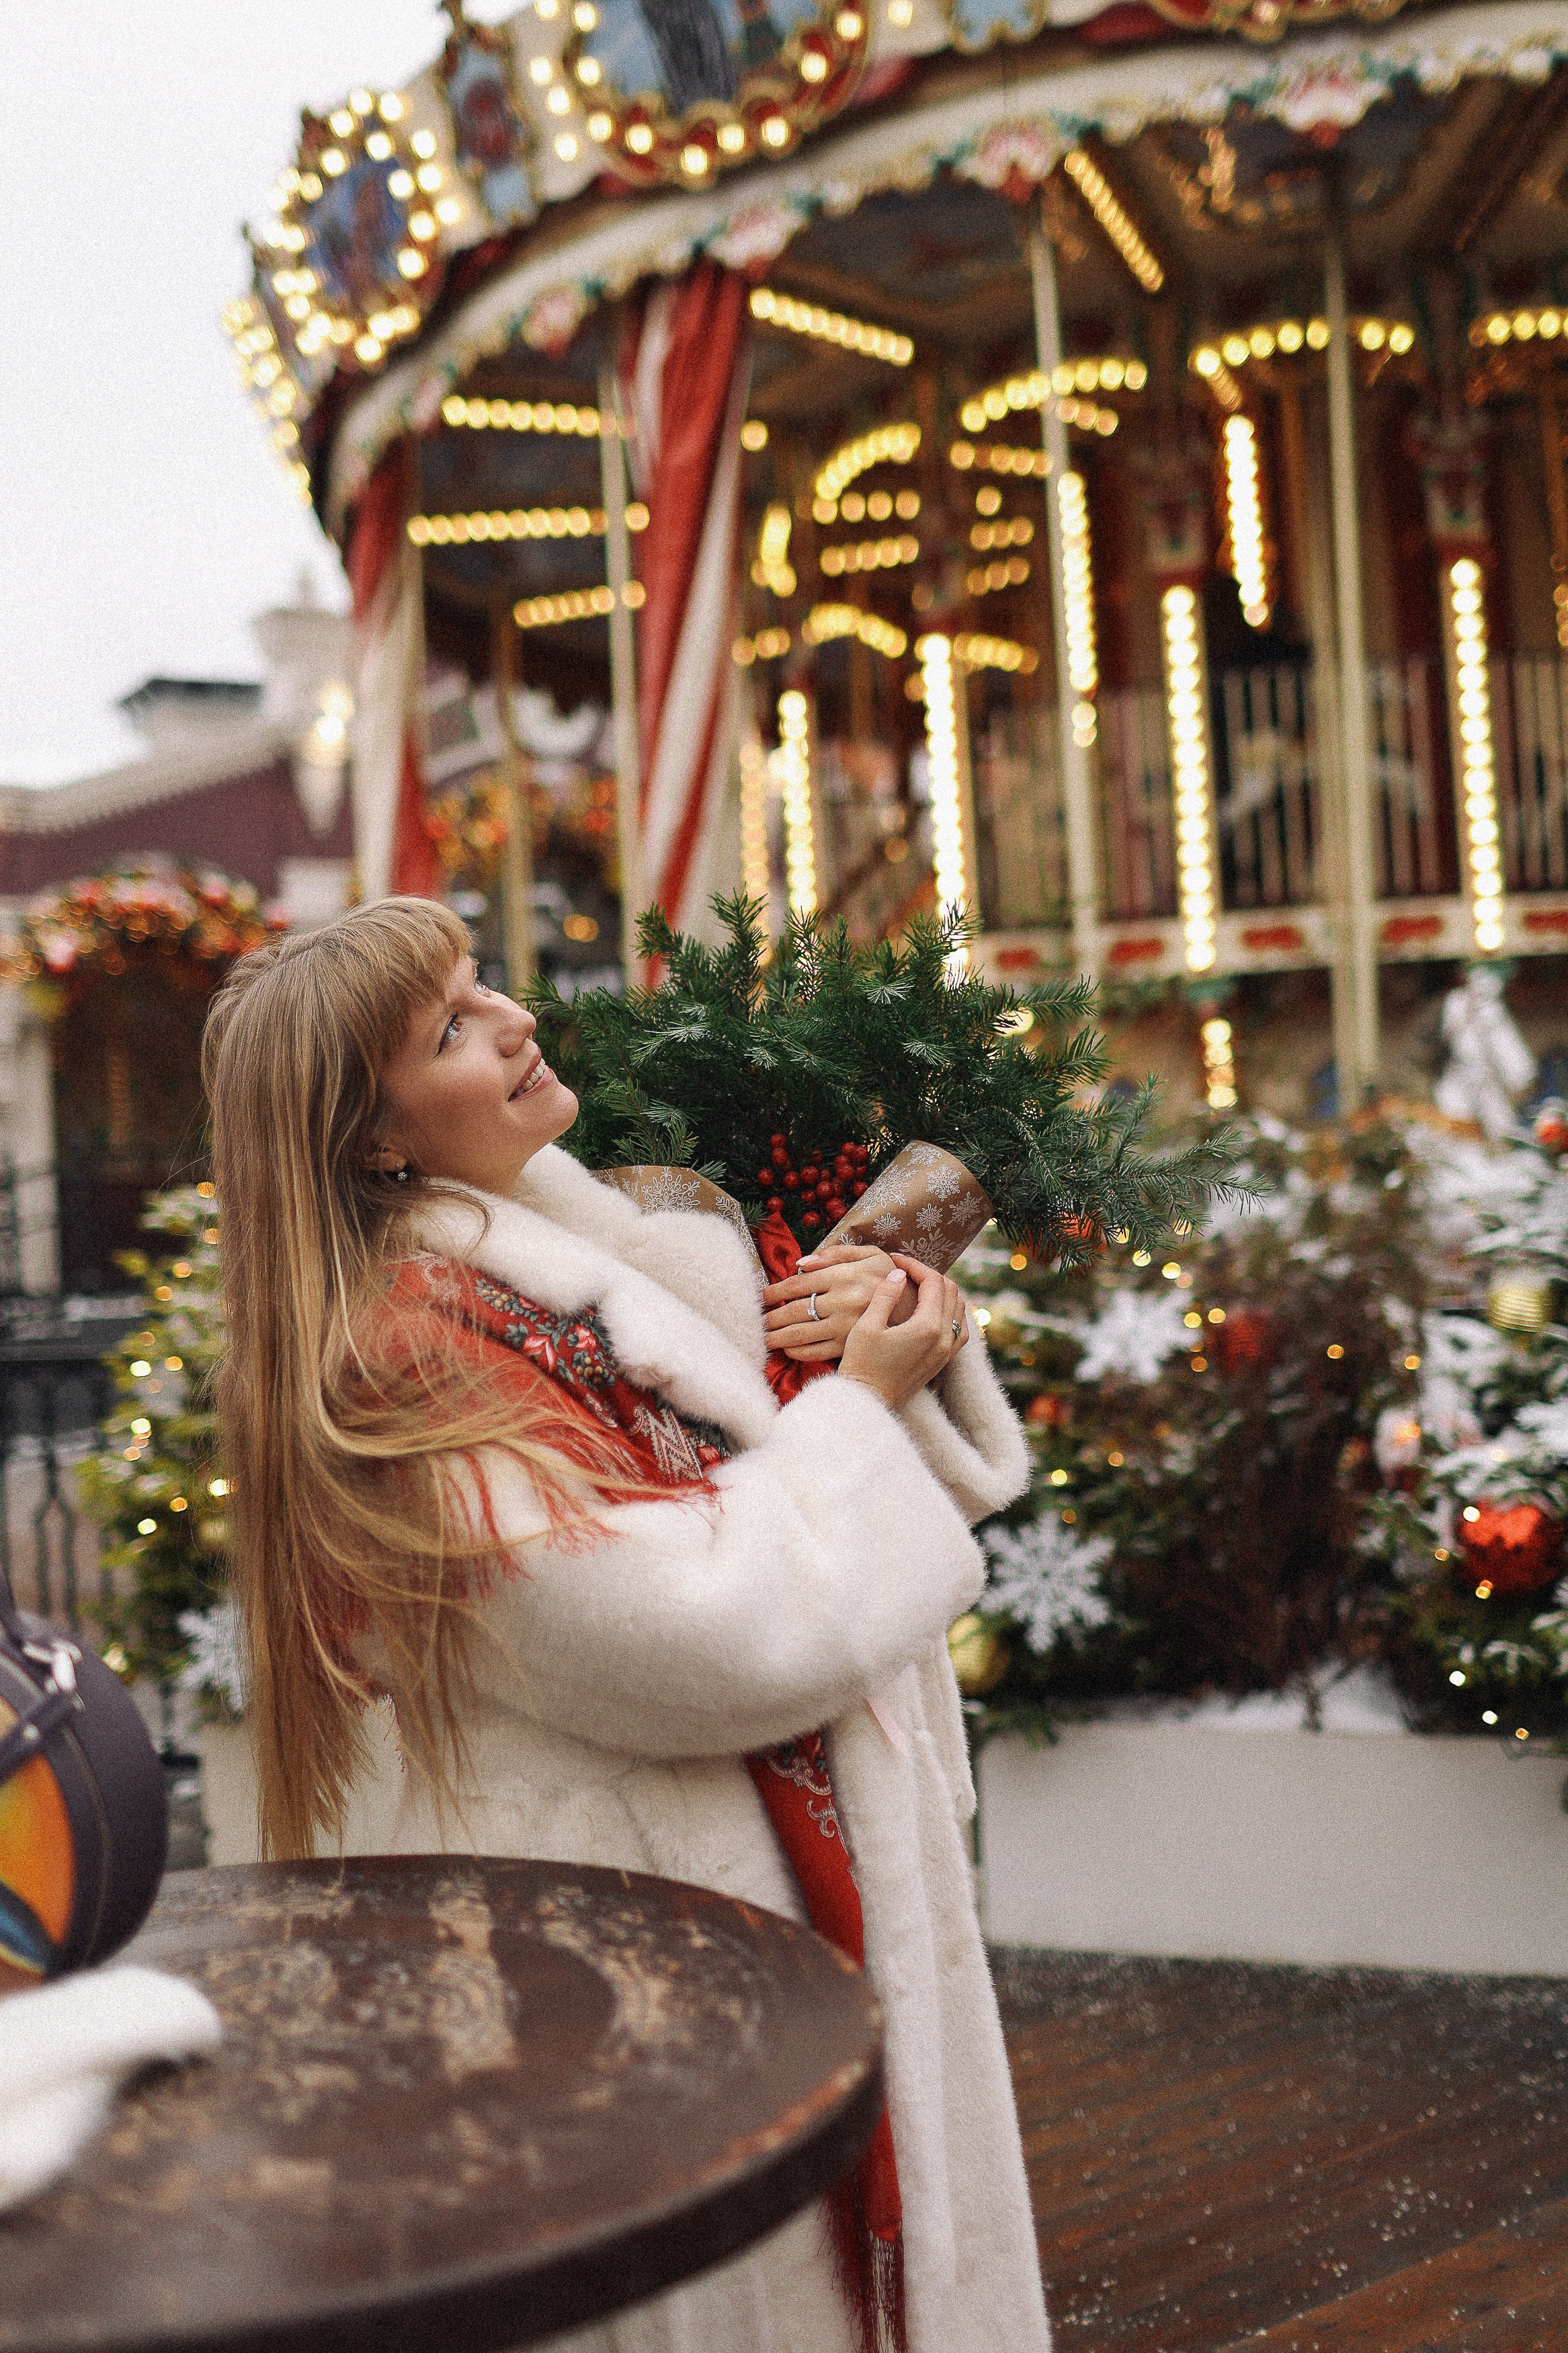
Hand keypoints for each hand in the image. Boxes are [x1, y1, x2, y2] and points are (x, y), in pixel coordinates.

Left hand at [762, 1243, 913, 1361]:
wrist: (920, 1310)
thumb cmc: (890, 1277)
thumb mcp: (871, 1254)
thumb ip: (836, 1253)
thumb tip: (801, 1262)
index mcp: (845, 1275)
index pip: (798, 1283)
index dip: (774, 1291)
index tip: (760, 1297)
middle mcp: (842, 1301)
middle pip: (794, 1310)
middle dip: (770, 1317)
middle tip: (755, 1321)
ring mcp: (845, 1326)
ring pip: (800, 1333)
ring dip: (776, 1337)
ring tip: (762, 1338)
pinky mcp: (850, 1346)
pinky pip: (815, 1352)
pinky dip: (797, 1352)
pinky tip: (787, 1350)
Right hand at [838, 1256, 968, 1411]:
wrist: (869, 1402)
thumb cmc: (862, 1365)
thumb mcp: (867, 1325)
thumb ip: (885, 1295)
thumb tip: (898, 1273)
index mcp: (928, 1326)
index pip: (933, 1282)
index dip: (915, 1265)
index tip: (895, 1259)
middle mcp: (945, 1338)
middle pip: (950, 1291)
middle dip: (929, 1275)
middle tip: (905, 1271)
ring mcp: (947, 1351)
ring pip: (959, 1308)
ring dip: (942, 1292)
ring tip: (918, 1286)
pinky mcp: (944, 1361)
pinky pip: (960, 1328)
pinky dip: (951, 1312)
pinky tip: (933, 1310)